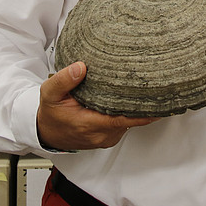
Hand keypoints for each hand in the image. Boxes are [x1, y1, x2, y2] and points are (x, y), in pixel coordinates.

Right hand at [36, 61, 157, 149]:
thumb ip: (63, 80)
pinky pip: (124, 125)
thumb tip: (80, 67)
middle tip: (157, 86)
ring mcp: (106, 138)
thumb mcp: (49, 93)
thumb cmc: (51, 113)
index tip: (158, 103)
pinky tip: (130, 100)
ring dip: (136, 109)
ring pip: (128, 123)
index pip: (123, 120)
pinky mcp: (108, 137)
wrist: (47, 133)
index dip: (143, 113)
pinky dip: (128, 114)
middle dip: (143, 105)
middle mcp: (101, 134)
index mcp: (89, 124)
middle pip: (130, 120)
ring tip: (145, 90)